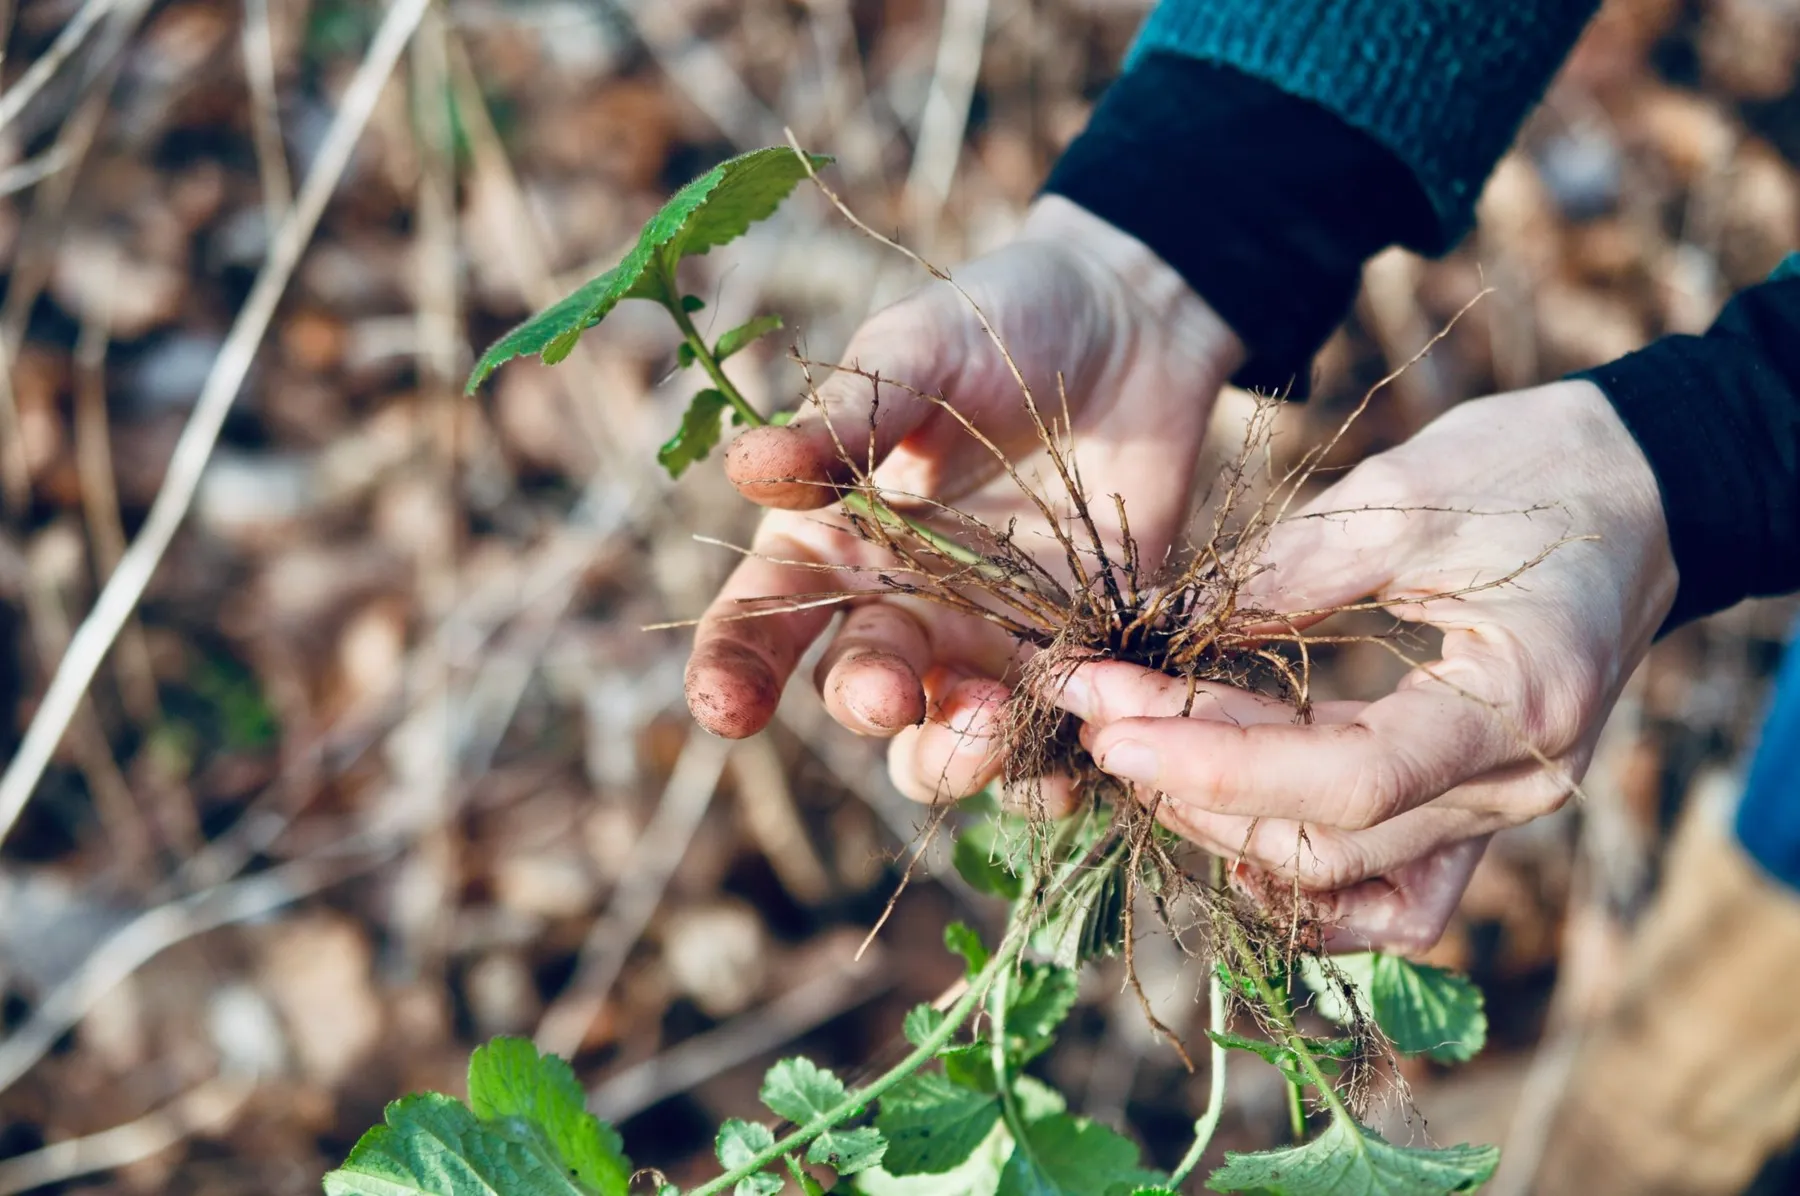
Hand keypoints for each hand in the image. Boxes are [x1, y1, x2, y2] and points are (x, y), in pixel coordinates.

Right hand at [684, 197, 1243, 806]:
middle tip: (888, 692)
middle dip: (866, 702)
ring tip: (987, 722)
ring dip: (954, 755)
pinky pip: (1050, 742)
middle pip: (858, 692)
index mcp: (832, 540)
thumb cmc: (995, 324)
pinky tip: (1069, 775)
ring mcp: (985, 640)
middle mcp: (897, 606)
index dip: (732, 672)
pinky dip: (1051, 774)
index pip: (758, 621)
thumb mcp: (911, 357)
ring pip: (944, 742)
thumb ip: (841, 424)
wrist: (1128, 319)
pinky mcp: (1073, 655)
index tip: (726, 707)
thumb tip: (745, 467)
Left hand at [1055, 380, 1677, 950]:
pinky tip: (1220, 823)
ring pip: (1344, 876)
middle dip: (1194, 785)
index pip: (1349, 783)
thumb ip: (1285, 574)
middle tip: (1096, 713)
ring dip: (1228, 825)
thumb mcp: (1404, 495)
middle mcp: (1517, 786)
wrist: (1635, 492)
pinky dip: (1299, 880)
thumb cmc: (1533, 472)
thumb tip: (1160, 632)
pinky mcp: (1470, 806)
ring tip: (1137, 747)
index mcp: (1519, 702)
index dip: (1218, 766)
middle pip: (1330, 844)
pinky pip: (1385, 889)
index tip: (1111, 724)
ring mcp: (1500, 810)